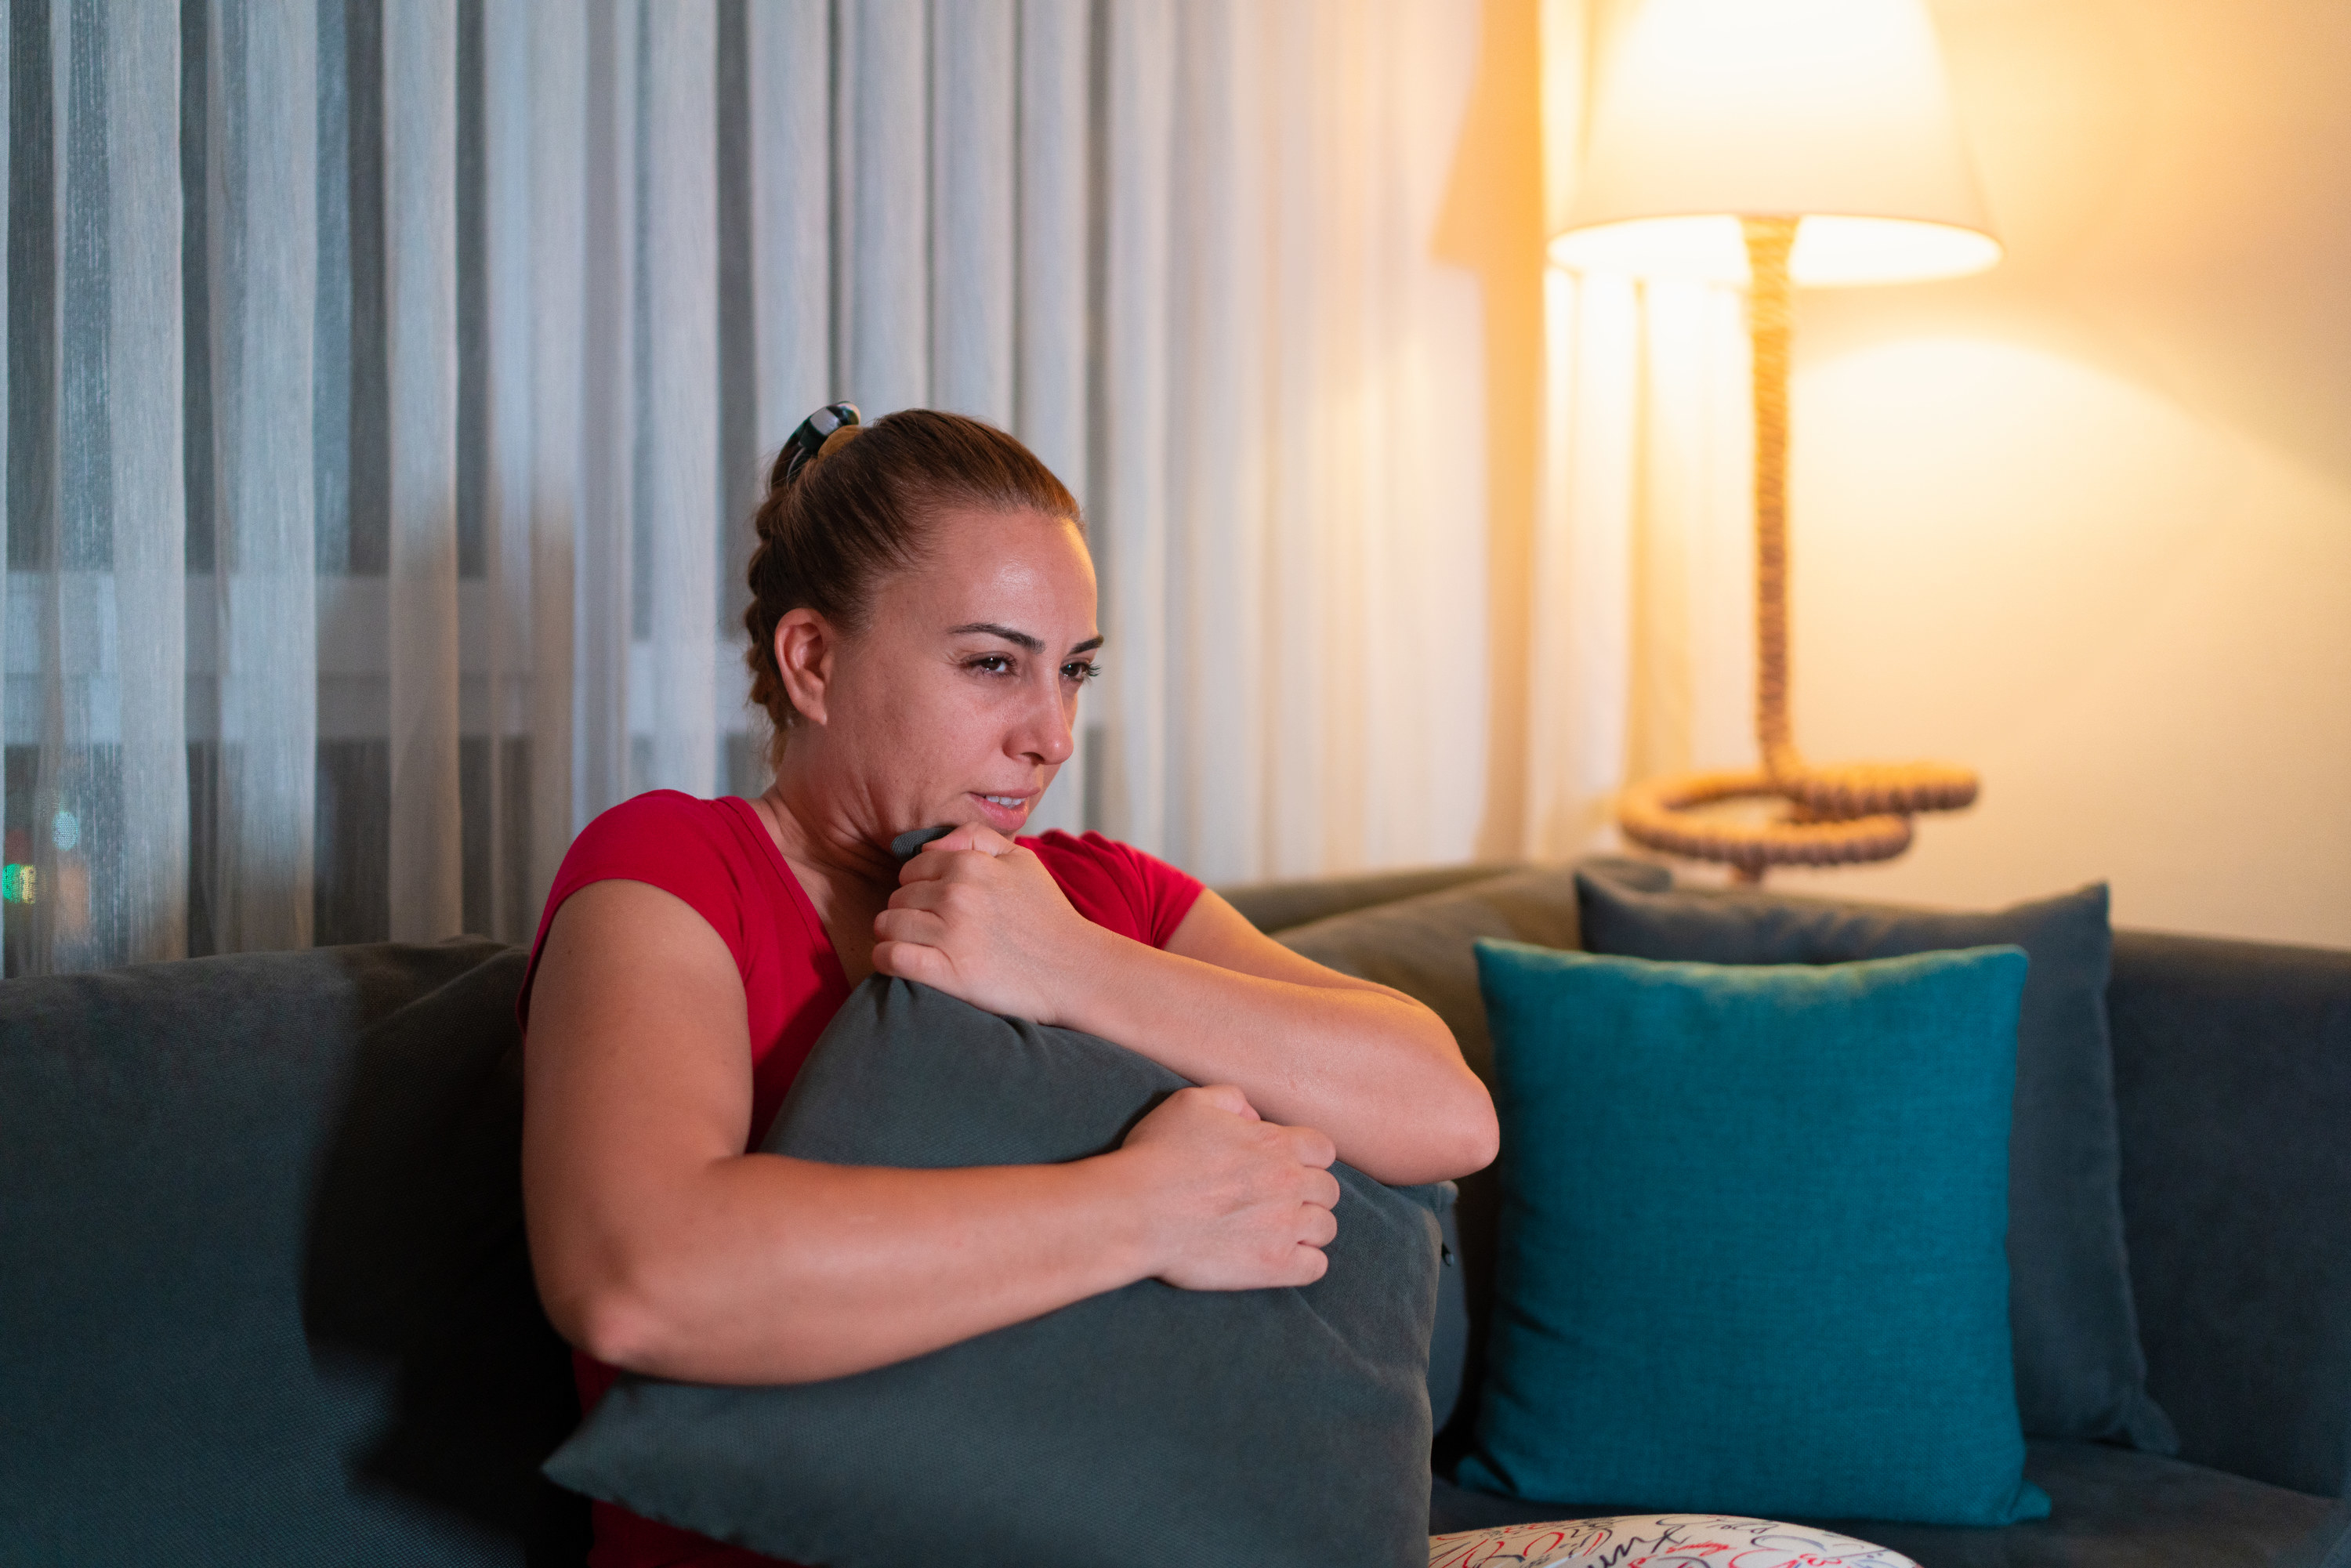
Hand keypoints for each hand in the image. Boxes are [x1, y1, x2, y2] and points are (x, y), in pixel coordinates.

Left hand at [870, 824, 1108, 1024]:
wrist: (1075, 971)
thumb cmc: (1048, 917)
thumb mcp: (1022, 861)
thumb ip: (976, 838)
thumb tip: (933, 844)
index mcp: (970, 865)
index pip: (911, 869)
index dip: (917, 888)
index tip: (932, 906)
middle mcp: (956, 895)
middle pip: (896, 898)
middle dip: (907, 912)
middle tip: (929, 930)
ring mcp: (950, 934)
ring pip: (886, 925)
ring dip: (894, 936)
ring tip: (916, 947)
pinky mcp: (946, 972)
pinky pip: (889, 958)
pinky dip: (885, 960)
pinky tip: (901, 964)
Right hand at [1114, 1085, 1340, 1290]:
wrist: (1134, 1212)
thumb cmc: (1157, 1155)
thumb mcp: (1191, 1103)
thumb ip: (1231, 1098)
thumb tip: (1254, 1117)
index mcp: (1275, 1144)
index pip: (1323, 1150)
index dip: (1307, 1159)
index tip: (1284, 1168)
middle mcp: (1288, 1183)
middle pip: (1329, 1190)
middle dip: (1309, 1194)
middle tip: (1278, 1202)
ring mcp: (1283, 1227)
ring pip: (1326, 1228)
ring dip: (1308, 1228)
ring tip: (1280, 1231)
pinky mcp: (1272, 1266)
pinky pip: (1315, 1267)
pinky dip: (1304, 1263)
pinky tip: (1281, 1259)